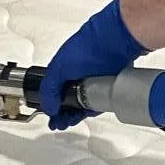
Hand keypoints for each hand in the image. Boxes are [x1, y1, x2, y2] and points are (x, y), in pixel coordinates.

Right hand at [38, 0, 145, 128]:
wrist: (117, 40)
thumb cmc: (89, 46)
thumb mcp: (60, 68)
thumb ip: (49, 88)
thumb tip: (47, 106)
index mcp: (65, 69)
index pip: (56, 92)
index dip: (53, 106)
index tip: (52, 118)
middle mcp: (80, 73)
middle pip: (71, 99)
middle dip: (64, 113)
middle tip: (61, 123)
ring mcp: (96, 78)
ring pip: (86, 101)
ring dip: (78, 113)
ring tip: (72, 121)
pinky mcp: (110, 83)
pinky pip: (102, 99)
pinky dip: (96, 107)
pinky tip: (91, 112)